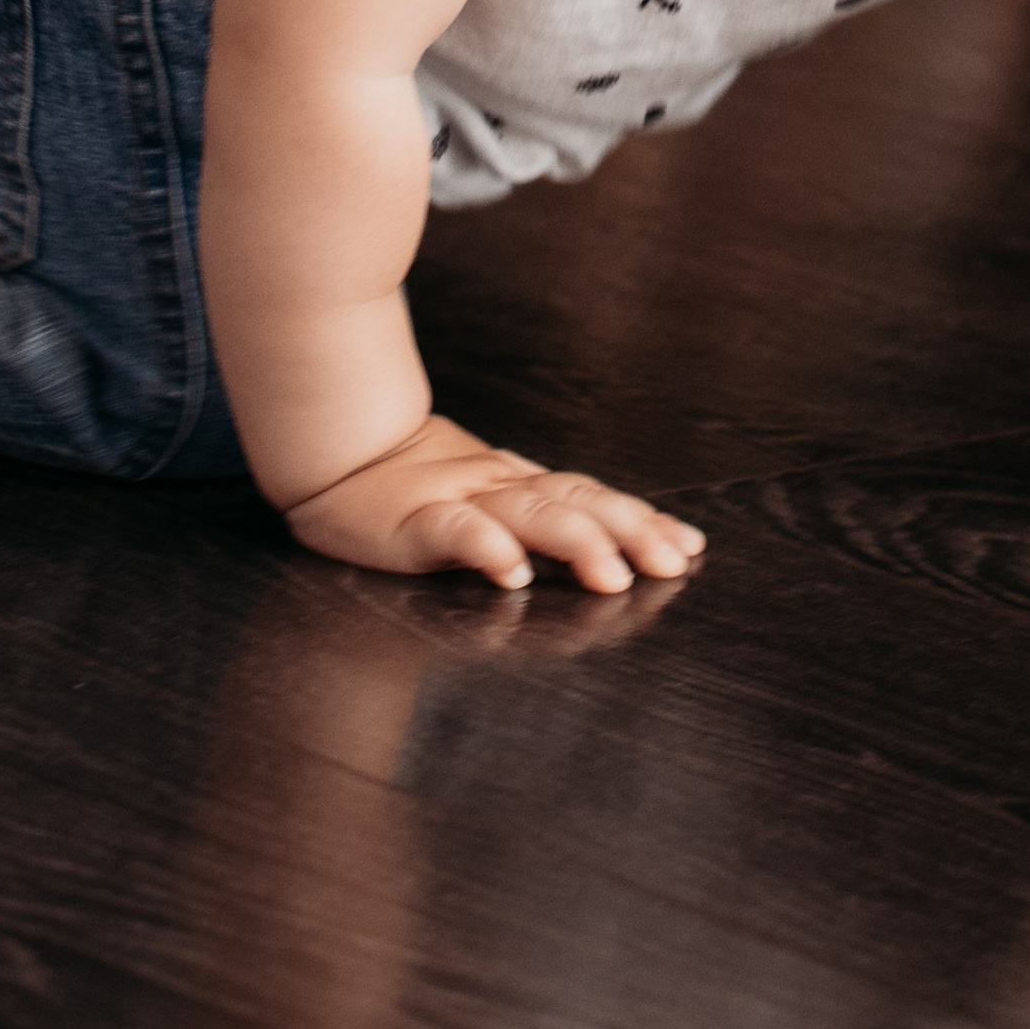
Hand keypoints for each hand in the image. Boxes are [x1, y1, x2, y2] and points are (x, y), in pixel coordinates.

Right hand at [284, 411, 707, 593]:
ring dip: (577, 542)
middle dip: (630, 531)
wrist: (339, 451)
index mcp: (518, 483)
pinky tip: (514, 574)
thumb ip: (540, 515)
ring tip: (614, 577)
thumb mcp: (484, 496)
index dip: (642, 519)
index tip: (690, 545)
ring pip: (529, 514)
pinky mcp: (414, 520)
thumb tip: (613, 544)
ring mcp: (459, 498)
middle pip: (576, 502)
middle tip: (674, 563)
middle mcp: (500, 485)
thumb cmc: (415, 483)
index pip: (592, 496)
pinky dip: (489, 549)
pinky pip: (456, 532)